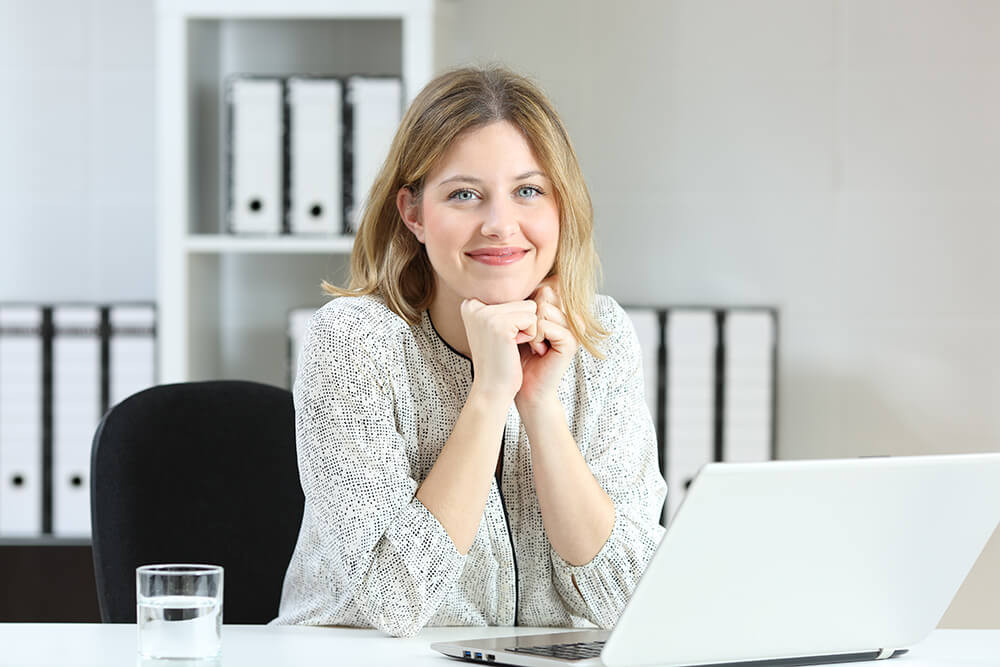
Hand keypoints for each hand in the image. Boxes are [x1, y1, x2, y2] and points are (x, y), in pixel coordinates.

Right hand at [460, 298, 537, 403]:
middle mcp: (473, 304)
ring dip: (528, 329)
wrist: (492, 389)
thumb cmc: (499, 360)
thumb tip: (546, 284)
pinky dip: (530, 336)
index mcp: (470, 303)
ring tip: (510, 345)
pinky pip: (532, 320)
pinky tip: (513, 348)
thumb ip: (508, 304)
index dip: (516, 320)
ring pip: (529, 308)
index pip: (512, 296)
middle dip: (523, 324)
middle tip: (507, 344)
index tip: (502, 339)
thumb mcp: (498, 326)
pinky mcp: (499, 324)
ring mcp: (485, 314)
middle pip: (522, 300)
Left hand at [515, 276, 578, 409]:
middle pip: (544, 293)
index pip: (542, 287)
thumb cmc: (516, 354)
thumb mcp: (516, 322)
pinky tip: (538, 351)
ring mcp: (573, 328)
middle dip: (528, 314)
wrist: (523, 386)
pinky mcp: (571, 341)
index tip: (523, 327)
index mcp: (560, 309)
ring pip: (543, 307)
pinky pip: (545, 325)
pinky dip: (534, 338)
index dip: (526, 305)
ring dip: (530, 328)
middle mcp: (570, 315)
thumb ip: (521, 301)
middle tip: (528, 336)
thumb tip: (516, 276)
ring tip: (533, 344)